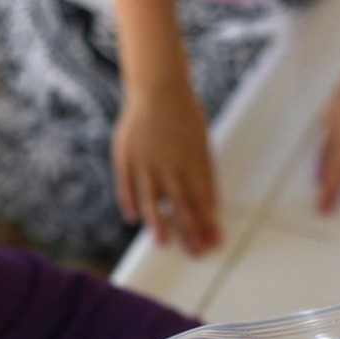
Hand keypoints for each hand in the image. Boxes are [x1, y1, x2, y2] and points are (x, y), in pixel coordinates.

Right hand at [112, 86, 220, 253]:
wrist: (158, 86)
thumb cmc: (183, 117)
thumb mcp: (200, 143)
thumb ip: (204, 175)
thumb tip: (211, 207)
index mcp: (192, 158)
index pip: (203, 197)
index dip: (209, 221)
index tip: (214, 241)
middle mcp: (170, 162)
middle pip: (181, 203)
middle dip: (190, 229)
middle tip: (196, 251)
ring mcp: (145, 160)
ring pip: (152, 199)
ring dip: (158, 223)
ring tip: (162, 242)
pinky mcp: (125, 156)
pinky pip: (126, 185)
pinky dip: (129, 202)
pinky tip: (132, 218)